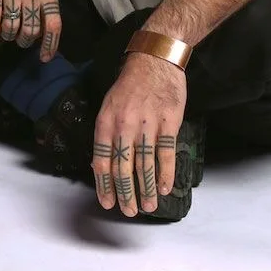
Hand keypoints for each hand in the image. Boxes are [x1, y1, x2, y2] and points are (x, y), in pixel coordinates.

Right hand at [0, 0, 61, 60]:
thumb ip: (45, 0)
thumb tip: (45, 26)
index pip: (53, 25)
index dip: (49, 45)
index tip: (44, 57)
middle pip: (30, 30)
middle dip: (25, 41)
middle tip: (20, 39)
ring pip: (11, 26)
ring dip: (8, 35)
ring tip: (6, 32)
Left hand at [92, 53, 186, 216]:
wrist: (154, 59)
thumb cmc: (129, 85)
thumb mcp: (109, 105)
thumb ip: (106, 133)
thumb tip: (101, 164)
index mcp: (106, 121)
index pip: (101, 160)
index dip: (104, 184)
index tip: (107, 202)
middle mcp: (124, 124)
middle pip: (123, 167)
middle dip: (125, 193)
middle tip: (129, 211)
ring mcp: (147, 124)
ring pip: (144, 164)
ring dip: (147, 189)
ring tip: (149, 206)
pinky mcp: (169, 121)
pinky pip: (166, 153)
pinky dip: (166, 173)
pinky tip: (166, 188)